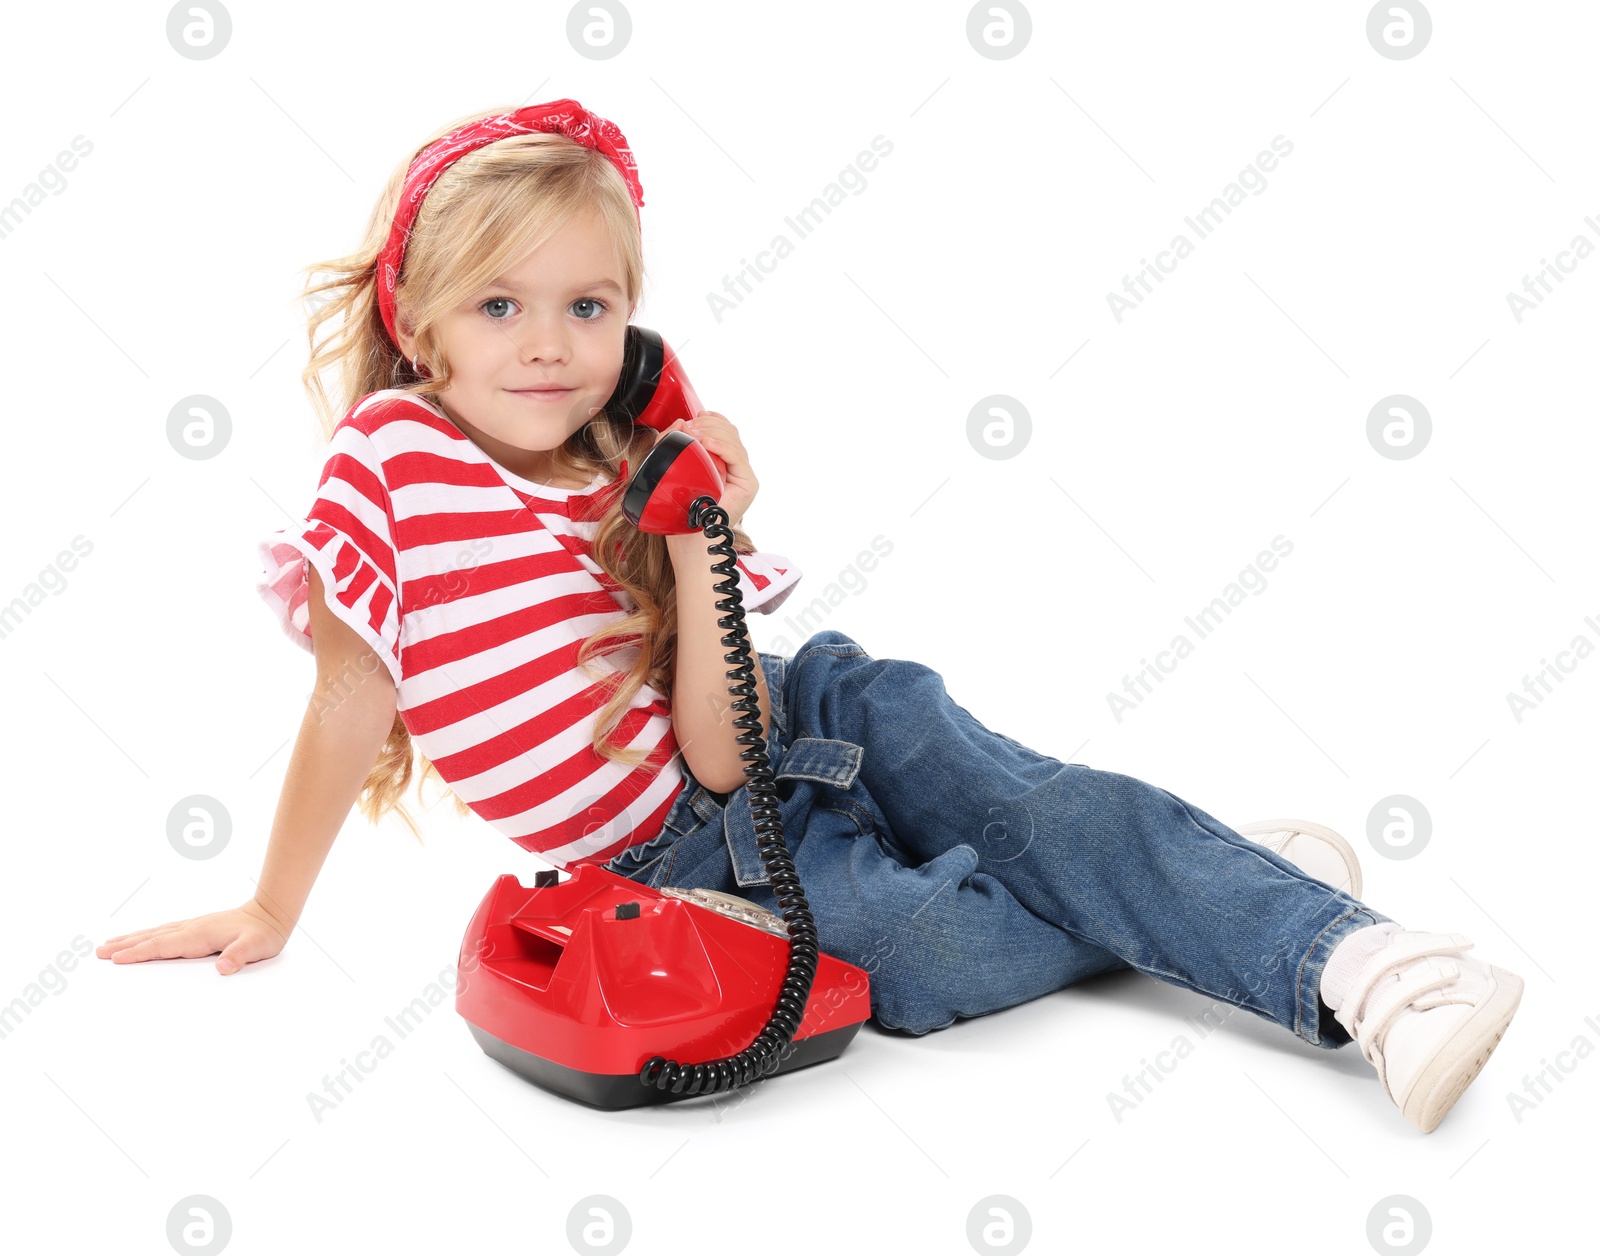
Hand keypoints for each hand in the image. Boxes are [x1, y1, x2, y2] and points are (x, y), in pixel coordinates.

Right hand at [96, 898, 293, 974]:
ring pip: (156, 933)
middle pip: (152, 938)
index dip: (139, 953)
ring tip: (109, 944)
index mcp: (199, 934)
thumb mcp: (255, 946)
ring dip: (132, 939)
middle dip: (125, 946)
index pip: (163, 945)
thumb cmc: (263, 933)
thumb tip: (223, 967)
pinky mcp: (197, 928)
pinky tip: (142, 938)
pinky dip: (148, 935)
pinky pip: (165, 932)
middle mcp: (192, 928)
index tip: (116, 959)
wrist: (271, 913)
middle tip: (99, 952)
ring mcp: (193, 926)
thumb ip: (239, 956)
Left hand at [654, 412, 757, 526]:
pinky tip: (706, 444)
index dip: (712, 419)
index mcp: (723, 464)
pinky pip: (737, 456)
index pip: (725, 431)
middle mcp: (737, 468)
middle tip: (688, 427)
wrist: (689, 540)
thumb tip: (681, 422)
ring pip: (734, 440)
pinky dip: (721, 446)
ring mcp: (744, 476)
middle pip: (730, 432)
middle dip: (708, 424)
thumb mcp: (671, 468)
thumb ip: (671, 443)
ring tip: (693, 434)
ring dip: (712, 431)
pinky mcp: (748, 485)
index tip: (696, 415)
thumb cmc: (681, 510)